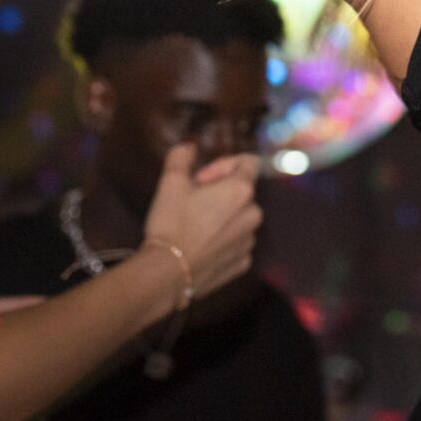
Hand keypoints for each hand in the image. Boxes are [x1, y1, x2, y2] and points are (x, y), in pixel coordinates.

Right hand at [141, 144, 262, 302]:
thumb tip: (190, 146)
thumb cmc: (171, 224)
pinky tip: (200, 245)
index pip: (248, 162)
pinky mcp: (242, 263)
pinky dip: (222, 240)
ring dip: (221, 216)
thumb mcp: (170, 183)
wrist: (166, 274)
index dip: (222, 165)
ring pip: (239, 218)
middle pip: (241, 192)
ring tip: (194, 226)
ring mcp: (249, 242)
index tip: (200, 179)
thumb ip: (182, 156)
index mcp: (241, 191)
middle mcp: (253, 215)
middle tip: (192, 202)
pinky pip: (236, 243)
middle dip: (219, 192)